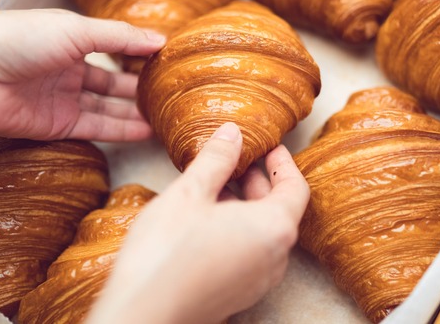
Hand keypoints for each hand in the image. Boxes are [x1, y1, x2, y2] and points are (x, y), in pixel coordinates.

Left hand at [0, 9, 164, 155]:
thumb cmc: (17, 39)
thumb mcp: (75, 30)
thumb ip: (120, 38)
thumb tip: (161, 39)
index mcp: (70, 38)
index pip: (115, 47)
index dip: (141, 53)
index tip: (172, 60)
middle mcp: (68, 69)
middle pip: (113, 82)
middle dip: (142, 88)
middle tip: (174, 95)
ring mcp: (63, 98)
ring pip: (108, 107)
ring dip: (136, 112)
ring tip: (168, 117)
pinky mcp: (57, 125)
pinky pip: (95, 128)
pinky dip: (121, 129)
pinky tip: (146, 130)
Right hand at [88, 122, 309, 323]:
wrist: (143, 314)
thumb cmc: (166, 254)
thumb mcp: (189, 193)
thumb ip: (216, 159)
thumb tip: (233, 133)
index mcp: (274, 228)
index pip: (296, 187)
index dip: (283, 162)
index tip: (270, 146)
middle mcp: (275, 258)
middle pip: (280, 210)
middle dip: (259, 181)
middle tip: (238, 158)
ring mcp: (258, 281)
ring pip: (262, 233)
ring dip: (246, 205)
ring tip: (216, 185)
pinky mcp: (238, 294)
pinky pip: (249, 253)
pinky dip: (237, 229)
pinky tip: (205, 220)